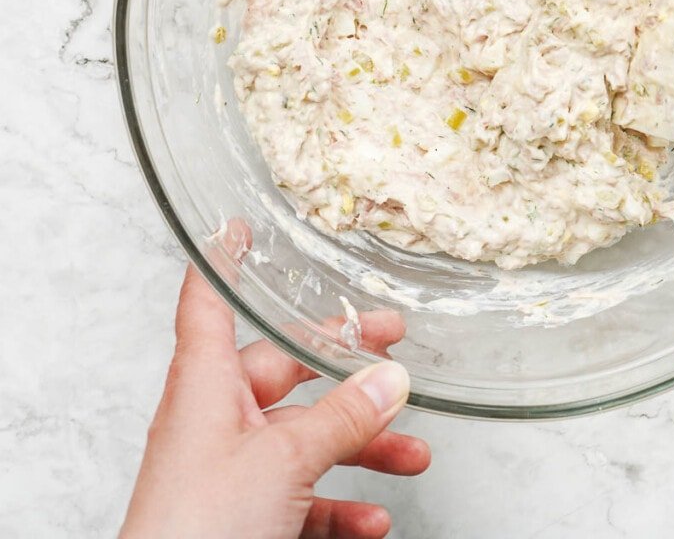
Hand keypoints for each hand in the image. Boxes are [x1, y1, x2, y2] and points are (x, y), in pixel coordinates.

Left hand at [120, 265, 429, 538]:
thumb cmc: (197, 531)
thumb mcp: (284, 460)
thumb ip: (342, 417)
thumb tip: (388, 378)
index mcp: (207, 385)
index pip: (209, 304)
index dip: (223, 262)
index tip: (237, 229)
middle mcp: (215, 421)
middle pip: (283, 372)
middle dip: (343, 366)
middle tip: (391, 347)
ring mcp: (229, 472)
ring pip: (304, 441)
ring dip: (360, 446)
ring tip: (412, 454)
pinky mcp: (242, 518)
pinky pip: (301, 497)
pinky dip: (340, 503)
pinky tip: (373, 517)